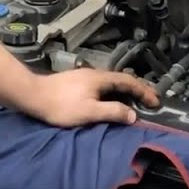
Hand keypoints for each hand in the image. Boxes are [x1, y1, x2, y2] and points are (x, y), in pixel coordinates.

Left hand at [24, 68, 160, 126]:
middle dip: (137, 89)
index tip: (155, 102)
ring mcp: (84, 76)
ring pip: (111, 82)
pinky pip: (102, 85)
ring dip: (125, 91)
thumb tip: (133, 114)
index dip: (144, 91)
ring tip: (134, 102)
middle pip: (121, 79)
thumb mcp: (90, 112)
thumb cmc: (61, 105)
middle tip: (149, 101)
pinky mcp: (76, 82)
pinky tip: (110, 100)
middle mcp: (94, 73)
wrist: (33, 96)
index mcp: (100, 78)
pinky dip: (113, 92)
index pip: (128, 81)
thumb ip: (113, 112)